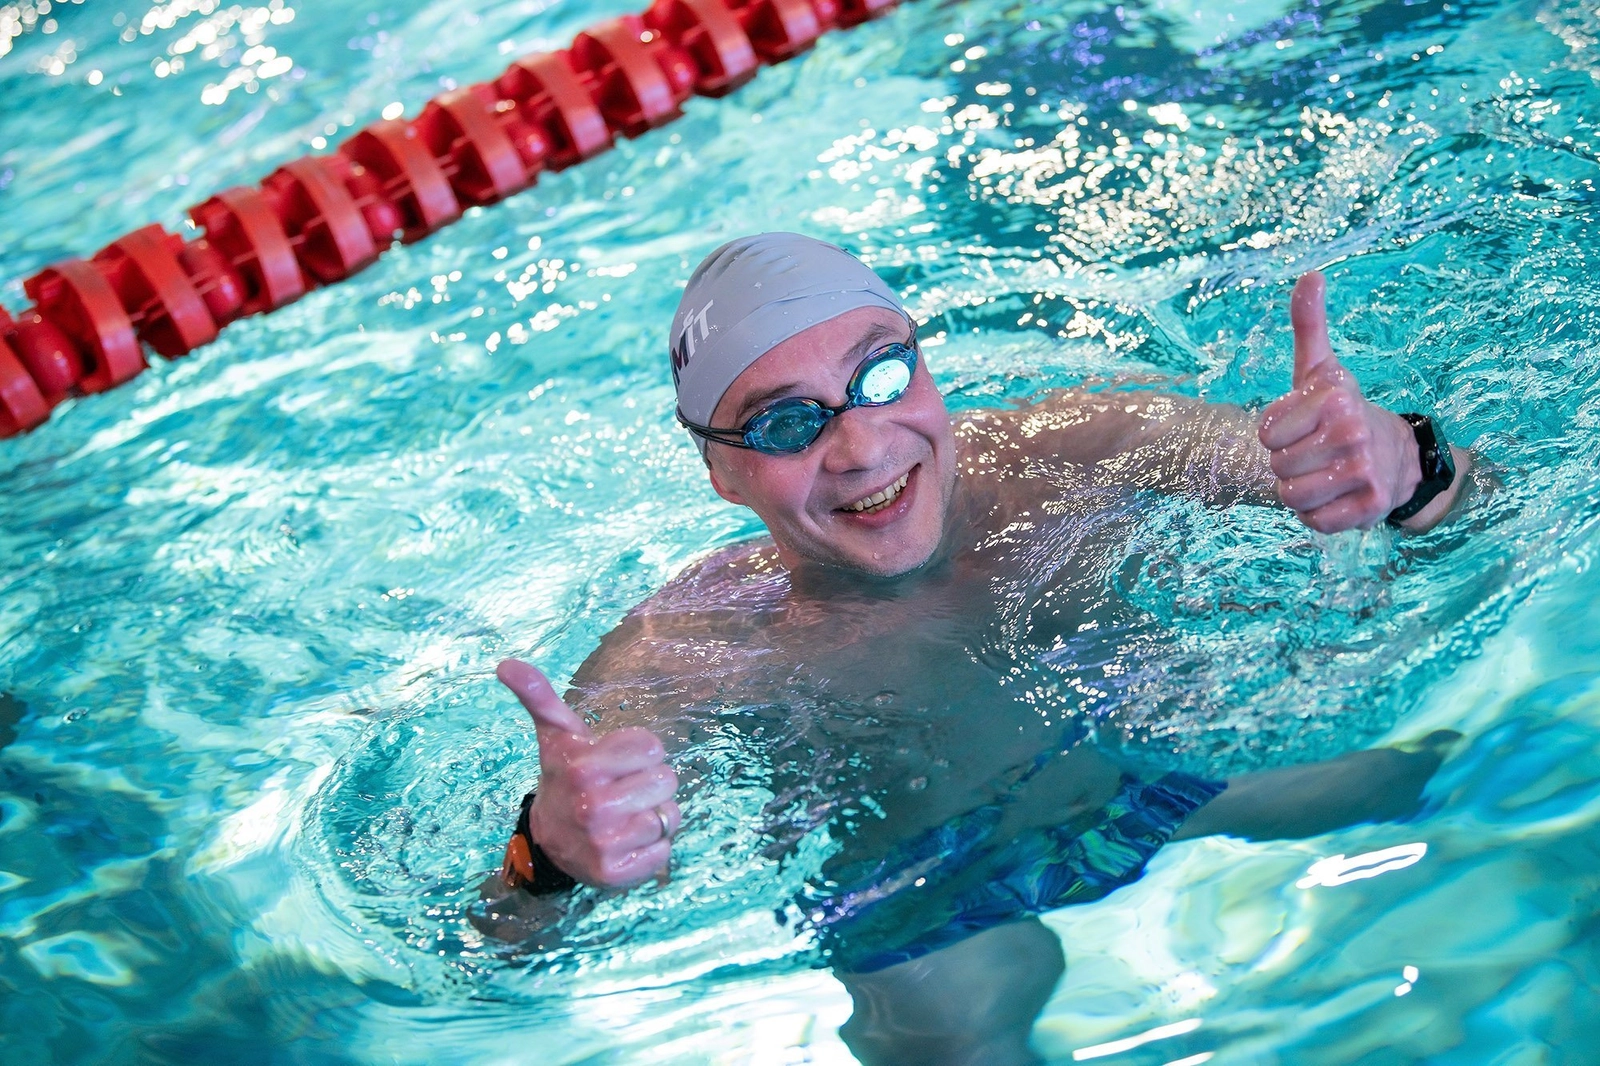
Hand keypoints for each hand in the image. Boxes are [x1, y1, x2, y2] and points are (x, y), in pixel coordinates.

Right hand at [497, 658, 679, 887]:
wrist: (549, 839)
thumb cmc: (564, 777)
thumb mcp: (556, 735)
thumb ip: (539, 696)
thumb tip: (505, 663)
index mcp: (583, 768)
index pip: (653, 747)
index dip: (640, 752)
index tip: (616, 762)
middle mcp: (592, 807)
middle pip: (667, 779)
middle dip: (649, 782)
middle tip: (622, 788)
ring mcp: (604, 843)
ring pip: (668, 815)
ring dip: (654, 814)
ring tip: (625, 814)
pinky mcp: (616, 873)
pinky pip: (665, 850)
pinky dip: (653, 846)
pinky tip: (628, 841)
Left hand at [1257, 272, 1420, 532]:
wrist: (1397, 456)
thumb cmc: (1341, 412)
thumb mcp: (1321, 368)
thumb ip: (1309, 325)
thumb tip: (1311, 276)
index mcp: (1334, 396)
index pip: (1266, 434)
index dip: (1276, 436)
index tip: (1302, 427)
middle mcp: (1352, 430)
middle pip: (1277, 467)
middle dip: (1288, 464)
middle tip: (1316, 452)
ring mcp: (1365, 470)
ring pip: (1291, 496)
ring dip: (1300, 491)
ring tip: (1324, 473)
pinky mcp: (1371, 507)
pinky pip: (1315, 522)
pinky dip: (1318, 515)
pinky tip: (1337, 496)